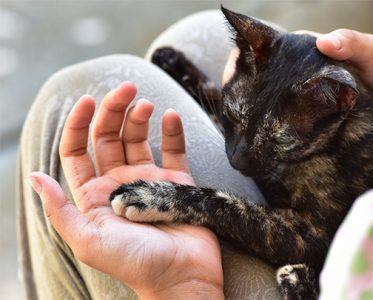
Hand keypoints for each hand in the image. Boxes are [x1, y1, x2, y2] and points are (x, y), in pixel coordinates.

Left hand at [28, 82, 223, 298]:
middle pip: (110, 137)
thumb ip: (61, 209)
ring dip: (140, 117)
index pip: (79, 151)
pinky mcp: (178, 182)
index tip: (89, 100)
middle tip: (127, 88)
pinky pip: (174, 151)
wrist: (183, 277)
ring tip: (146, 105)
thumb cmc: (135, 264)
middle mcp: (120, 183)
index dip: (80, 124)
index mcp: (94, 195)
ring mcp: (150, 181)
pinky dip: (172, 132)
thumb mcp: (88, 240)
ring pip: (140, 139)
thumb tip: (36, 175)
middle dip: (114, 110)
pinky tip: (169, 116)